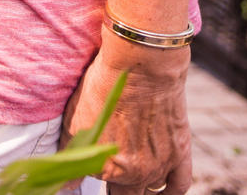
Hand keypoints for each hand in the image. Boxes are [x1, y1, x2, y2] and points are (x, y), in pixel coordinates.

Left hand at [66, 41, 192, 194]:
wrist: (143, 65)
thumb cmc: (105, 87)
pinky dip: (170, 191)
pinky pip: (178, 186)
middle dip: (116, 186)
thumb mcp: (76, 119)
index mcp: (106, 168)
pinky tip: (161, 189)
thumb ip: (71, 155)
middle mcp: (134, 174)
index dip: (94, 166)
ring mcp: (159, 166)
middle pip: (124, 194)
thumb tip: (66, 184)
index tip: (94, 156)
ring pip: (149, 189)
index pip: (96, 181)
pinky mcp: (180, 153)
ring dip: (141, 185)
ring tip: (135, 174)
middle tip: (113, 170)